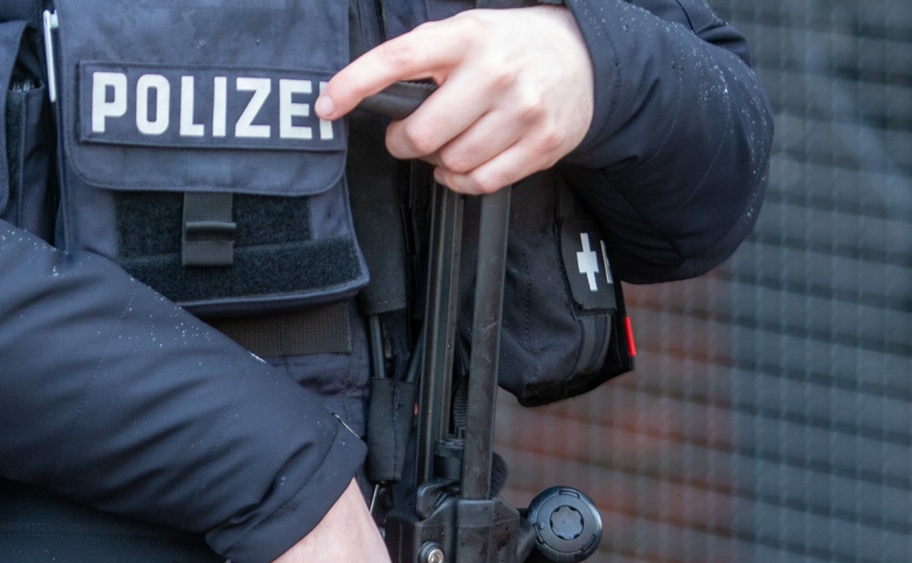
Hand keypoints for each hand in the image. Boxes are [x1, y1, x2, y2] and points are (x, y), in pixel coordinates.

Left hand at [317, 8, 593, 194]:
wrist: (583, 55)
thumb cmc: (511, 47)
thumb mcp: (467, 32)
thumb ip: (425, 58)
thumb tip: (371, 97)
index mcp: (466, 37)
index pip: (398, 60)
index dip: (355, 84)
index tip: (328, 105)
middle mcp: (496, 72)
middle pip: (422, 133)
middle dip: (404, 142)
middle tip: (408, 135)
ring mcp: (523, 110)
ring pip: (452, 162)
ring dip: (438, 162)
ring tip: (448, 144)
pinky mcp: (544, 144)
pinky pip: (483, 182)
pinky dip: (463, 181)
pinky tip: (465, 164)